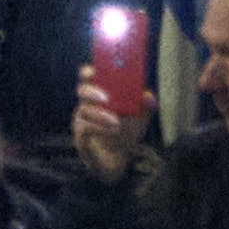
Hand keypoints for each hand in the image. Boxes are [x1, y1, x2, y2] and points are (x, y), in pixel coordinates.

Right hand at [70, 59, 149, 181]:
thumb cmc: (127, 130)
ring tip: (117, 123)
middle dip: (93, 92)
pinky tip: (113, 130)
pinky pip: (84, 129)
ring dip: (101, 115)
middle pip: (81, 90)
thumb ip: (146, 105)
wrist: (119, 158)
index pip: (87, 75)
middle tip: (107, 99)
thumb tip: (148, 96)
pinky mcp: (80, 137)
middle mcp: (86, 103)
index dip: (89, 70)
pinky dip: (99, 128)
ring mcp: (81, 120)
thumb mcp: (141, 116)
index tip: (95, 70)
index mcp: (99, 92)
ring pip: (84, 111)